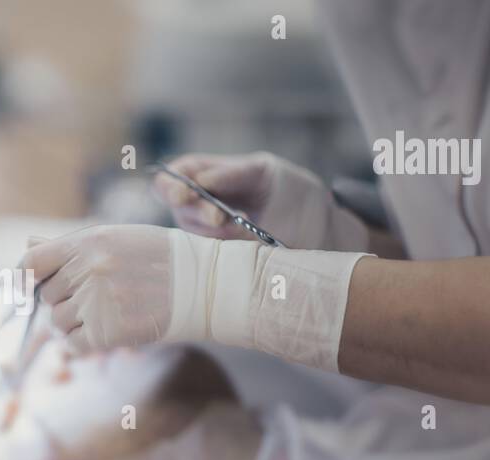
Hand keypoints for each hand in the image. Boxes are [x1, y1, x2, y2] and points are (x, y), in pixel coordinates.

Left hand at [20, 224, 178, 352]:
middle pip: (47, 296)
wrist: (203, 284)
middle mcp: (88, 271)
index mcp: (87, 243)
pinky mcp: (110, 333)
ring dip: (72, 324)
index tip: (26, 287)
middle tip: (91, 299)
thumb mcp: (115, 238)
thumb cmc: (159, 258)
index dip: (23, 277)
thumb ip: (70, 246)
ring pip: (57, 323)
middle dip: (62, 300)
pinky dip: (82, 344)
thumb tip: (28, 245)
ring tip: (100, 315)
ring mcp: (98, 303)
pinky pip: (74, 345)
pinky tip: (102, 333)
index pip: (31, 261)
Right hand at [154, 152, 364, 251]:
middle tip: (219, 217)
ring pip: (192, 233)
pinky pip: (208, 256)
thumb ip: (232, 174)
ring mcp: (209, 234)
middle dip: (196, 211)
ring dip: (211, 231)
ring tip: (242, 227)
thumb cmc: (288, 191)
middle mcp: (200, 207)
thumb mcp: (264, 171)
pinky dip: (221, 251)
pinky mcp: (222, 258)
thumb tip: (201, 182)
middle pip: (179, 208)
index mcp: (206, 177)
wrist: (319, 226)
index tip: (183, 195)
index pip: (171, 179)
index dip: (170, 186)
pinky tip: (244, 243)